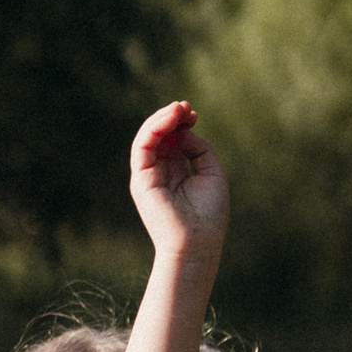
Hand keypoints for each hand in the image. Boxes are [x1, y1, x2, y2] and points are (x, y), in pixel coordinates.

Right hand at [128, 100, 227, 249]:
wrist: (198, 244)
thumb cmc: (209, 215)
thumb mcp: (211, 172)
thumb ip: (199, 148)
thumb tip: (183, 130)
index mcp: (175, 172)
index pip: (171, 140)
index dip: (181, 124)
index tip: (194, 115)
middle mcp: (158, 172)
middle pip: (159, 136)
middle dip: (171, 118)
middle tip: (186, 107)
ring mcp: (147, 176)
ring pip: (147, 137)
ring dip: (162, 119)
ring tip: (178, 109)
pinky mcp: (140, 179)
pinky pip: (142, 146)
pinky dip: (154, 129)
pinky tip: (170, 119)